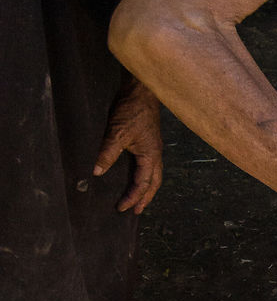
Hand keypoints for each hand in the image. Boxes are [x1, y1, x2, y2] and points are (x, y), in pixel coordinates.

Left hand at [93, 76, 163, 212]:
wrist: (141, 90)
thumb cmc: (133, 109)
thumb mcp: (117, 132)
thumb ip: (107, 153)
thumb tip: (97, 172)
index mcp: (150, 155)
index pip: (142, 183)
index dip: (133, 197)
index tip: (122, 207)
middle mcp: (155, 154)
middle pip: (154, 183)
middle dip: (145, 198)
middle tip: (136, 211)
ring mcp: (153, 147)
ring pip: (154, 174)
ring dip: (147, 188)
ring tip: (140, 197)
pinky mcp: (149, 140)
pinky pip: (150, 164)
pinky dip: (145, 175)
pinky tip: (138, 174)